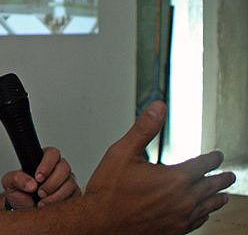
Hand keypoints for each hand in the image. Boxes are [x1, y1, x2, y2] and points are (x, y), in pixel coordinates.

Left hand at [1, 147, 80, 209]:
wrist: (24, 209)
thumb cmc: (19, 193)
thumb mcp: (10, 183)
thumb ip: (16, 178)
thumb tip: (31, 183)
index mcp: (43, 160)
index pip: (52, 154)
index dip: (46, 165)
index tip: (38, 178)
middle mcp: (58, 169)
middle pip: (64, 168)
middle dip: (51, 183)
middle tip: (40, 192)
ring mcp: (67, 181)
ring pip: (70, 184)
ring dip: (55, 196)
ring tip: (42, 203)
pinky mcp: (73, 195)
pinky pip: (74, 197)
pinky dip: (61, 203)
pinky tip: (51, 206)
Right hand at [85, 101, 235, 234]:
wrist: (100, 224)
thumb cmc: (109, 191)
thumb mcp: (122, 153)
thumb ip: (144, 129)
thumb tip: (158, 108)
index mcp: (174, 179)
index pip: (203, 165)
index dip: (213, 158)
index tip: (217, 156)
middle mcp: (183, 200)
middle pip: (212, 187)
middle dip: (222, 179)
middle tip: (229, 175)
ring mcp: (180, 219)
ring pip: (208, 207)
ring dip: (218, 198)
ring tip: (223, 195)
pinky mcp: (174, 231)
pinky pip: (198, 222)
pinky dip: (205, 215)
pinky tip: (202, 214)